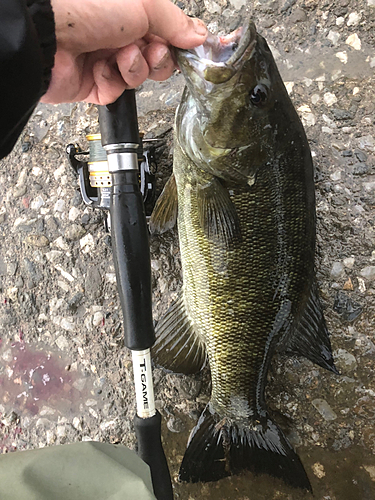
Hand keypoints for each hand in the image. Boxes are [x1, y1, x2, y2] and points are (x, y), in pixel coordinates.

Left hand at [42, 0, 206, 104]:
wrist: (47, 36)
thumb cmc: (86, 8)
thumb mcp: (144, 5)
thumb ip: (175, 22)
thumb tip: (199, 34)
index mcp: (132, 14)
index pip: (167, 34)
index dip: (179, 44)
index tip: (189, 49)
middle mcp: (120, 36)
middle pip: (157, 60)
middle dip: (157, 60)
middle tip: (149, 52)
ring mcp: (106, 60)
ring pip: (138, 77)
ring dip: (133, 69)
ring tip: (119, 57)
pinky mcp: (94, 84)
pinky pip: (116, 92)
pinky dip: (111, 82)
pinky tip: (100, 69)